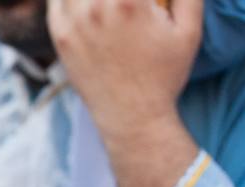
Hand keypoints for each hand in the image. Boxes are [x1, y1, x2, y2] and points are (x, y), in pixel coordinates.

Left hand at [49, 0, 203, 140]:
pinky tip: (86, 4)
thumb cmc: (164, 74)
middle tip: (127, 2)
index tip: (142, 0)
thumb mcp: (189, 30)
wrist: (131, 117)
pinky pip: (55, 1)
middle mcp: (95, 7)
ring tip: (110, 4)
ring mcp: (73, 22)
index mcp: (129, 0)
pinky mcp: (60, 36)